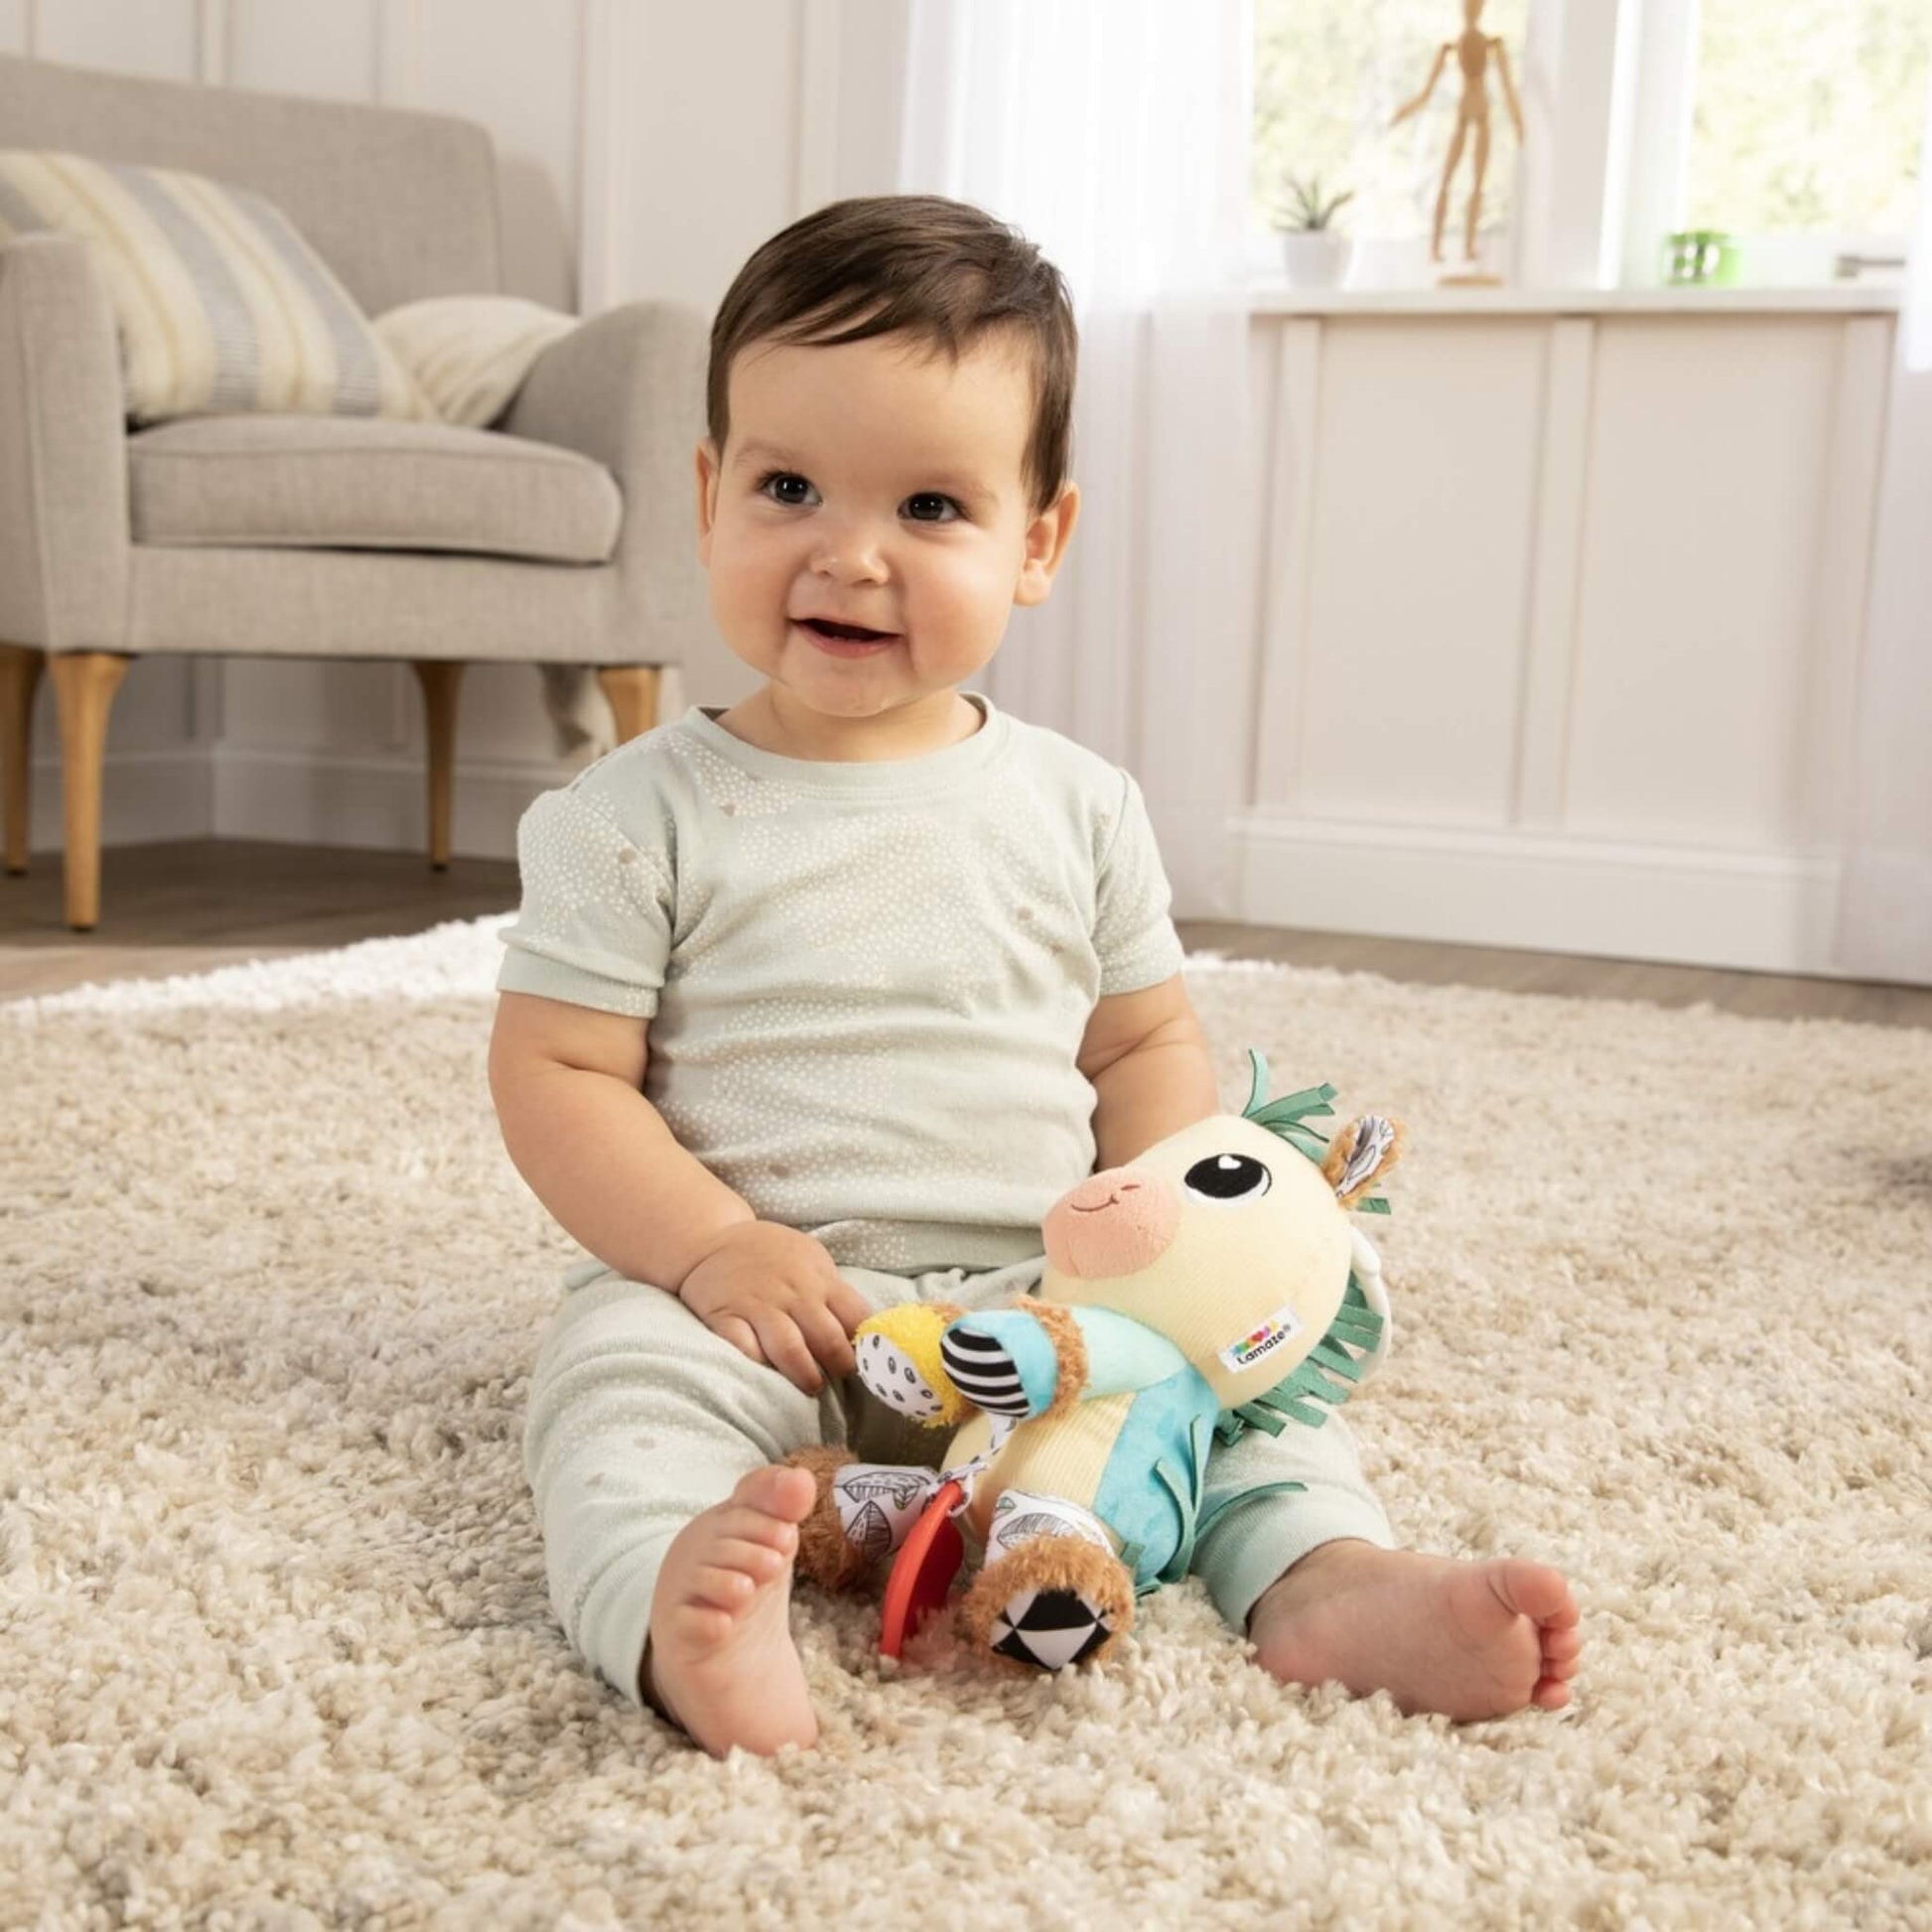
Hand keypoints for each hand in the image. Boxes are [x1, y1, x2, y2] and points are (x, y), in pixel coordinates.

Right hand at [676, 1222, 872, 1395]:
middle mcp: (793, 1294)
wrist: (712, 1241)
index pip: (857, 1318)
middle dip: (841, 1366)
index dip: (868, 1345)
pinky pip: (744, 1348)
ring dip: (805, 1375)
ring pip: (790, 1349)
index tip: (870, 1361)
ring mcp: (758, 1306)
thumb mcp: (812, 1262)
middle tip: (841, 1378)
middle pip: (828, 1340)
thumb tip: (866, 1332)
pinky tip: (767, 1371)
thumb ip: (834, 1294)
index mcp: (820, 1280)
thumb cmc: (772, 1257)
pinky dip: (758, 1364)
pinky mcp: (724, 1317)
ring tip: (811, 1385)